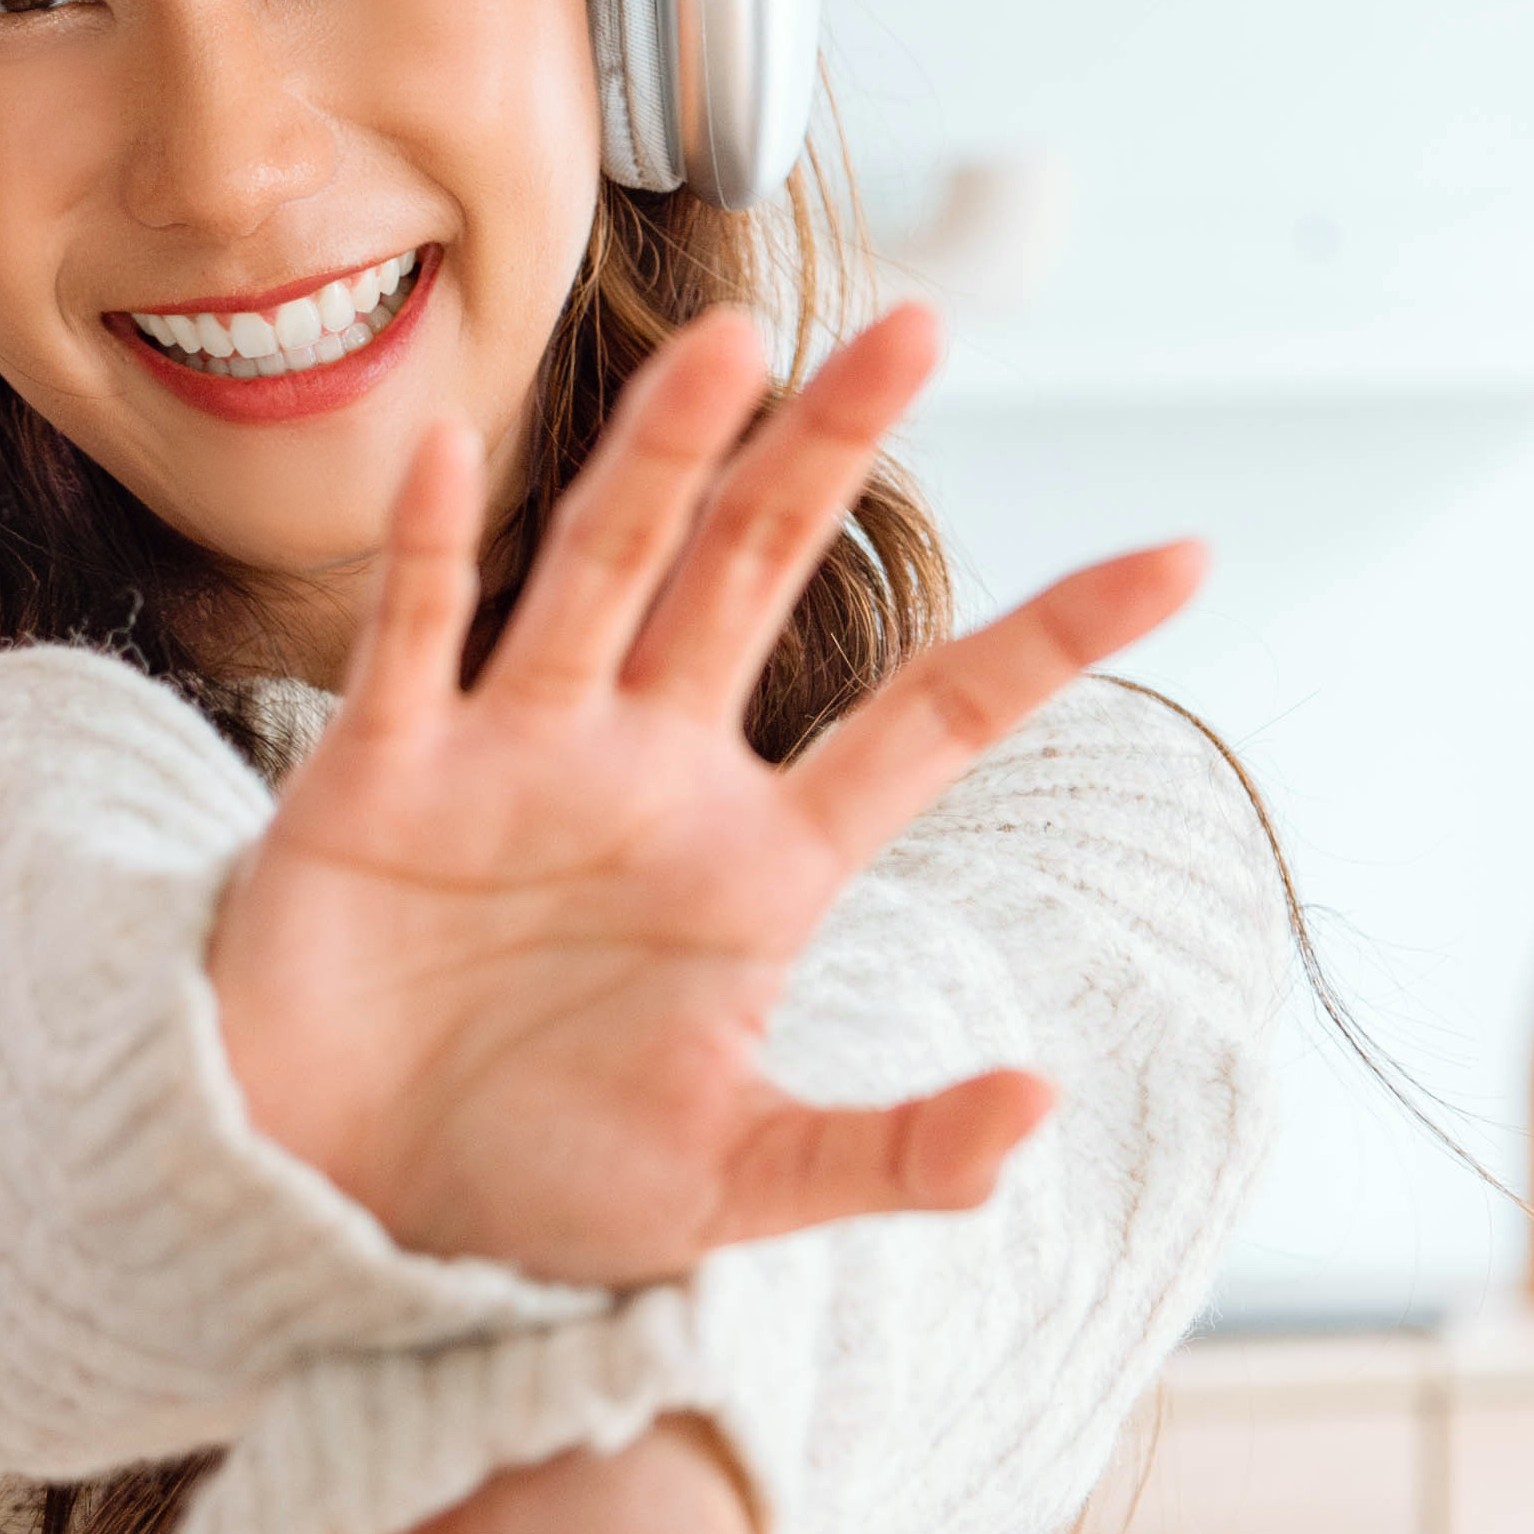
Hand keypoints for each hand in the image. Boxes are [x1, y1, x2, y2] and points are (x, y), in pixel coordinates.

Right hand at [214, 299, 1209, 1290]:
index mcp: (761, 864)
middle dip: (830, 451)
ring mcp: (516, 759)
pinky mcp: (383, 780)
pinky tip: (453, 454)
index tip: (1186, 557)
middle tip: (919, 326)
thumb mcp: (738, 1186)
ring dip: (664, 454)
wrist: (347, 1208)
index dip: (1053, 639)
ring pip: (608, 567)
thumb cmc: (540, 1190)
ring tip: (732, 341)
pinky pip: (414, 642)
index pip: (935, 720)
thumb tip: (1042, 1110)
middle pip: (761, 574)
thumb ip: (891, 1154)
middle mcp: (651, 775)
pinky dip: (428, 550)